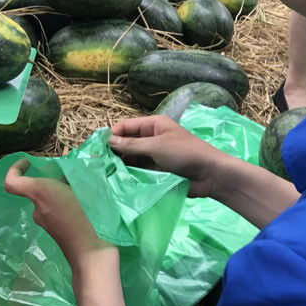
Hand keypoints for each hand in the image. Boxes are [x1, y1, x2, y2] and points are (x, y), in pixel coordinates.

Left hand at [3, 158, 116, 267]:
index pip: (12, 182)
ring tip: (89, 187)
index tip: (30, 162)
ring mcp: (46, 222)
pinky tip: (89, 203)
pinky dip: (69, 203)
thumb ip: (86, 173)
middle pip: (39, 186)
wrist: (93, 255)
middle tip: (78, 173)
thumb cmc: (89, 218)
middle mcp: (38, 208)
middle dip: (56, 177)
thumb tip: (92, 160)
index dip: (15, 169)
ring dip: (66, 190)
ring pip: (51, 198)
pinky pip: (57, 210)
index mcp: (41, 193)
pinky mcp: (55, 231)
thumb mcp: (89, 188)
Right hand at [109, 116, 229, 197]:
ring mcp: (154, 155)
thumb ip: (132, 145)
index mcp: (154, 125)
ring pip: (131, 157)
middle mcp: (152, 138)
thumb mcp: (157, 146)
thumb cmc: (185, 153)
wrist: (210, 174)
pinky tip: (117, 180)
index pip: (126, 126)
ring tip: (104, 173)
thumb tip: (109, 142)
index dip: (111, 135)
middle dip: (114, 151)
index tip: (96, 147)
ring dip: (120, 163)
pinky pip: (139, 170)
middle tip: (97, 163)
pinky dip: (129, 173)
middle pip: (127, 142)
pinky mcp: (157, 171)